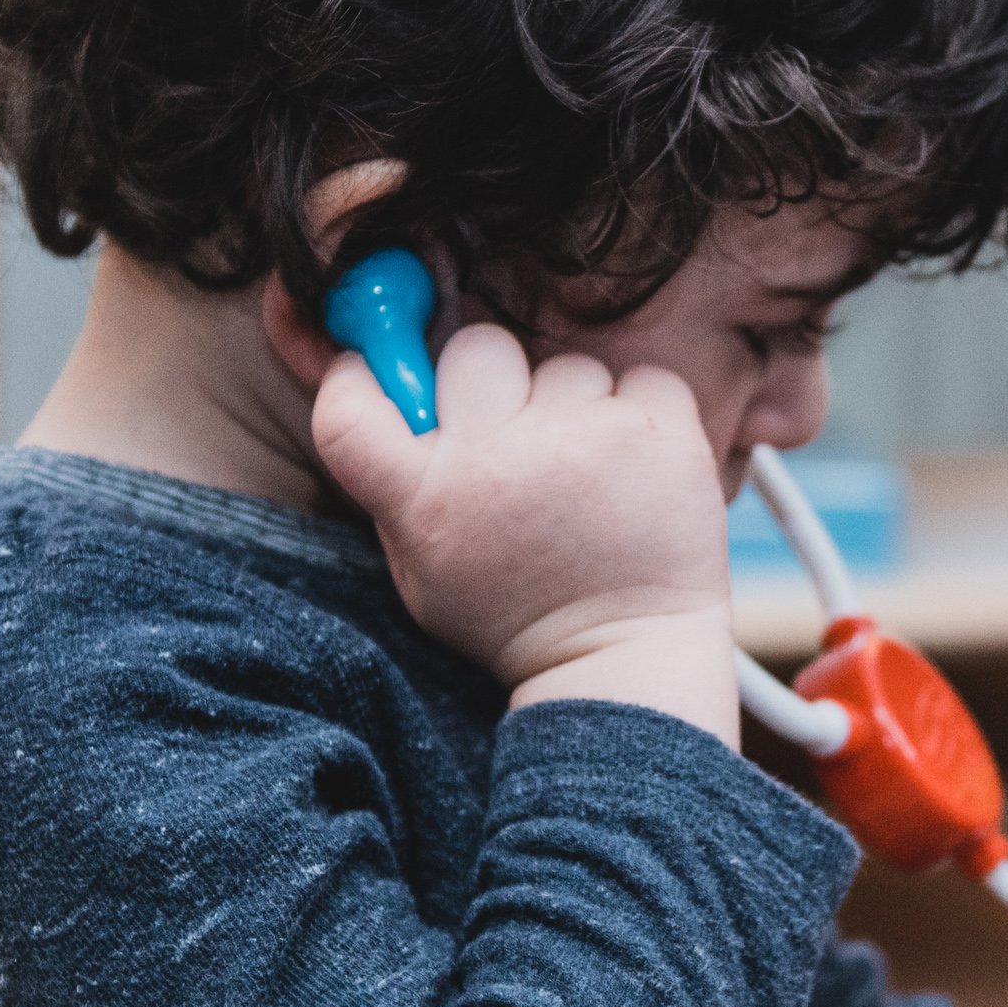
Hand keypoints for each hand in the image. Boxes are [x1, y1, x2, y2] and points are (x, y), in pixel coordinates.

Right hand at [311, 322, 739, 741]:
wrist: (626, 657)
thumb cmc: (518, 612)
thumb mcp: (426, 572)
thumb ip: (400, 485)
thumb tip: (379, 378)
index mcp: (426, 502)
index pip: (350, 412)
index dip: (356, 376)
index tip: (374, 370)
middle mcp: (497, 461)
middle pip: (477, 349)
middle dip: (495, 384)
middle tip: (520, 445)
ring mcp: (582, 439)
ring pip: (565, 368)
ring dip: (575, 411)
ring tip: (590, 483)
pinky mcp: (658, 431)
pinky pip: (639, 378)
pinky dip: (640, 414)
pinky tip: (637, 473)